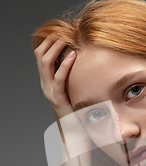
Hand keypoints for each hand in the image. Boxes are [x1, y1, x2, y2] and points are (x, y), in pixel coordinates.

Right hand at [35, 37, 90, 156]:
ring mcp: (50, 92)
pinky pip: (58, 79)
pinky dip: (65, 65)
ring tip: (66, 38)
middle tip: (63, 30)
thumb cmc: (79, 113)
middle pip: (39, 55)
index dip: (49, 41)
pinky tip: (73, 55)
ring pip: (45, 63)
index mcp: (48, 82)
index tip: (62, 31)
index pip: (41, 55)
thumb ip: (76, 78)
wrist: (75, 135)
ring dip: (55, 48)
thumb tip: (86, 62)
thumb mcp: (76, 90)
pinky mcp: (58, 99)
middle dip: (50, 40)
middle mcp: (46, 85)